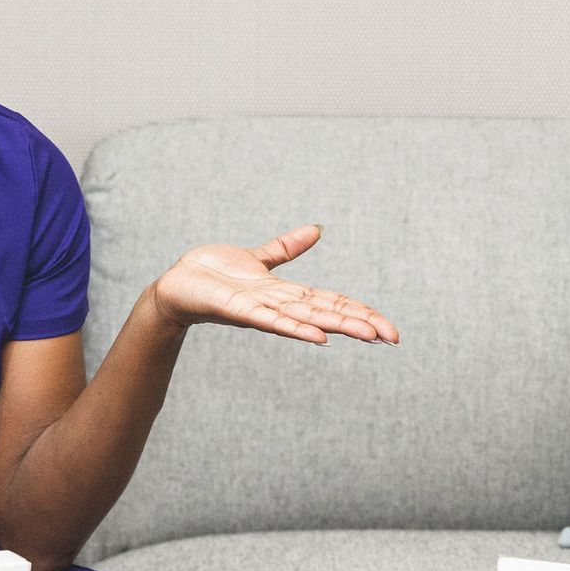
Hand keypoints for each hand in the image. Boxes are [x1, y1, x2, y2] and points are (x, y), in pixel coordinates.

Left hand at [150, 224, 398, 345]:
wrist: (176, 285)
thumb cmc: (212, 275)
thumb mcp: (257, 258)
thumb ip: (285, 248)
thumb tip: (317, 230)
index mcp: (285, 294)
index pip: (331, 302)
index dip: (360, 311)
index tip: (389, 327)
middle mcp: (278, 305)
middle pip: (327, 314)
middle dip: (361, 324)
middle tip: (394, 337)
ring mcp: (260, 310)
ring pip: (307, 319)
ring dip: (339, 327)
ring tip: (370, 335)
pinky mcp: (239, 310)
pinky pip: (272, 321)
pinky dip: (296, 329)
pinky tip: (320, 339)